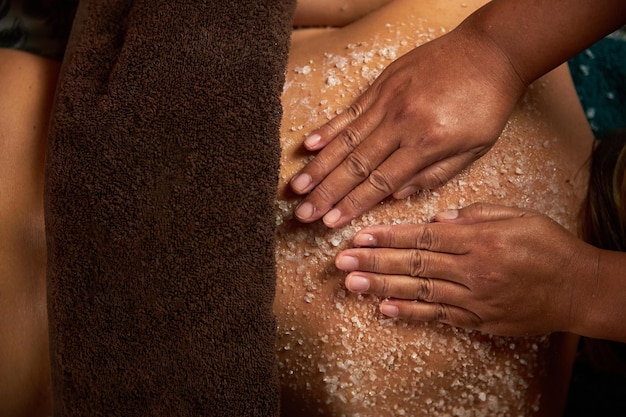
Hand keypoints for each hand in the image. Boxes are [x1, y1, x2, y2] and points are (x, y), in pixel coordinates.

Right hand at [290, 24, 525, 227]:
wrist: (491, 51)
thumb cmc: (486, 103)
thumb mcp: (474, 148)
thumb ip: (434, 175)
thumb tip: (396, 196)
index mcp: (426, 143)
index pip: (380, 183)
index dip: (352, 205)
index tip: (330, 222)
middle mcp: (401, 123)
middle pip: (355, 165)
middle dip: (326, 193)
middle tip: (303, 213)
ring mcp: (387, 101)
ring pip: (345, 140)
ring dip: (319, 166)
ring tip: (297, 187)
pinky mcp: (381, 84)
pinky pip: (349, 111)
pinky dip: (327, 129)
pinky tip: (307, 145)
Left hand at [334, 203, 598, 336]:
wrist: (577, 289)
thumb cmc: (547, 247)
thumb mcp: (516, 216)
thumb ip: (475, 215)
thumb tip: (438, 217)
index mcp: (478, 239)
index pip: (423, 235)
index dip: (388, 236)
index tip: (359, 235)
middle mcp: (471, 269)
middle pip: (413, 263)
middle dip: (374, 261)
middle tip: (341, 261)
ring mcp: (473, 298)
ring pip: (419, 291)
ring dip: (382, 287)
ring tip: (351, 284)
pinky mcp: (478, 320)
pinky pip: (438, 316)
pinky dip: (411, 313)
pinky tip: (385, 310)